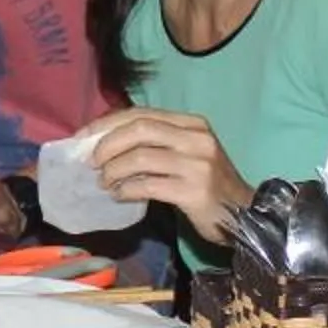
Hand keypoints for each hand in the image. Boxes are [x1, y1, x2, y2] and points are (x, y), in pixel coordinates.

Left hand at [82, 107, 251, 241]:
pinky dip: (127, 189)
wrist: (244, 214)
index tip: (83, 138)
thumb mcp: (187, 153)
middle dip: (107, 144)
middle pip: (139, 129)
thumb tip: (104, 143)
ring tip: (104, 183)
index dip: (107, 124)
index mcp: (192, 123)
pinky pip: (148, 185)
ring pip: (140, 157)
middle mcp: (197, 138)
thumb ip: (156, 143)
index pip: (141, 113)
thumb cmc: (208, 184)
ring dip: (114, 170)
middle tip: (92, 163)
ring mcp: (198, 164)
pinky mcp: (195, 191)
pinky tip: (119, 195)